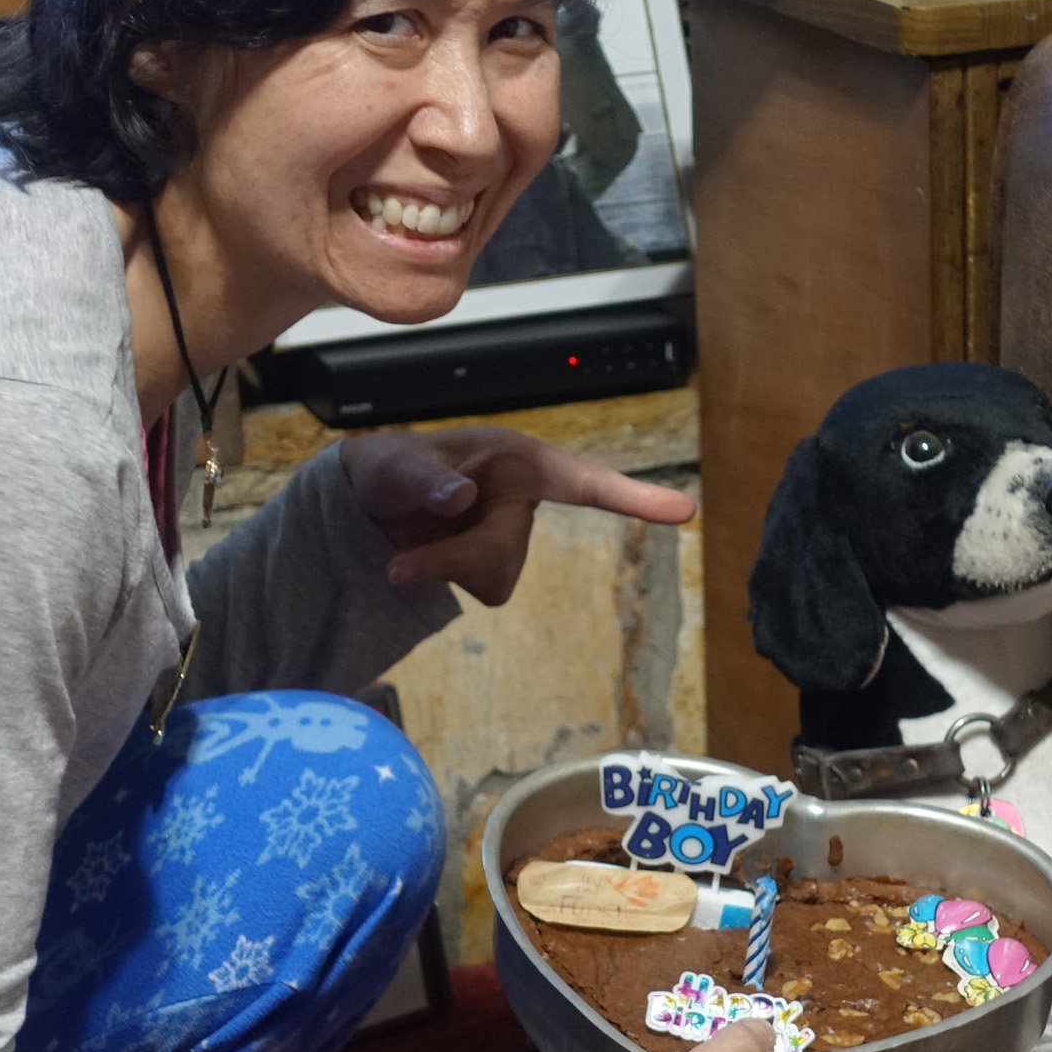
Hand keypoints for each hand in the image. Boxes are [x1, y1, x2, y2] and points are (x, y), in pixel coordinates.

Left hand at [338, 426, 695, 606]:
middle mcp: (524, 497)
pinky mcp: (494, 565)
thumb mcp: (396, 464)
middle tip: (398, 564)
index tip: (684, 513)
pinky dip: (444, 580)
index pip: (584, 482)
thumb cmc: (390, 468)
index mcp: (520, 461)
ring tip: (407, 548)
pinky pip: (482, 591)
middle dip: (451, 561)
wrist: (367, 502)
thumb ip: (426, 478)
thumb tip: (462, 497)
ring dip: (446, 570)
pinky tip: (423, 557)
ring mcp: (512, 535)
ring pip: (496, 578)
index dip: (634, 499)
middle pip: (508, 553)